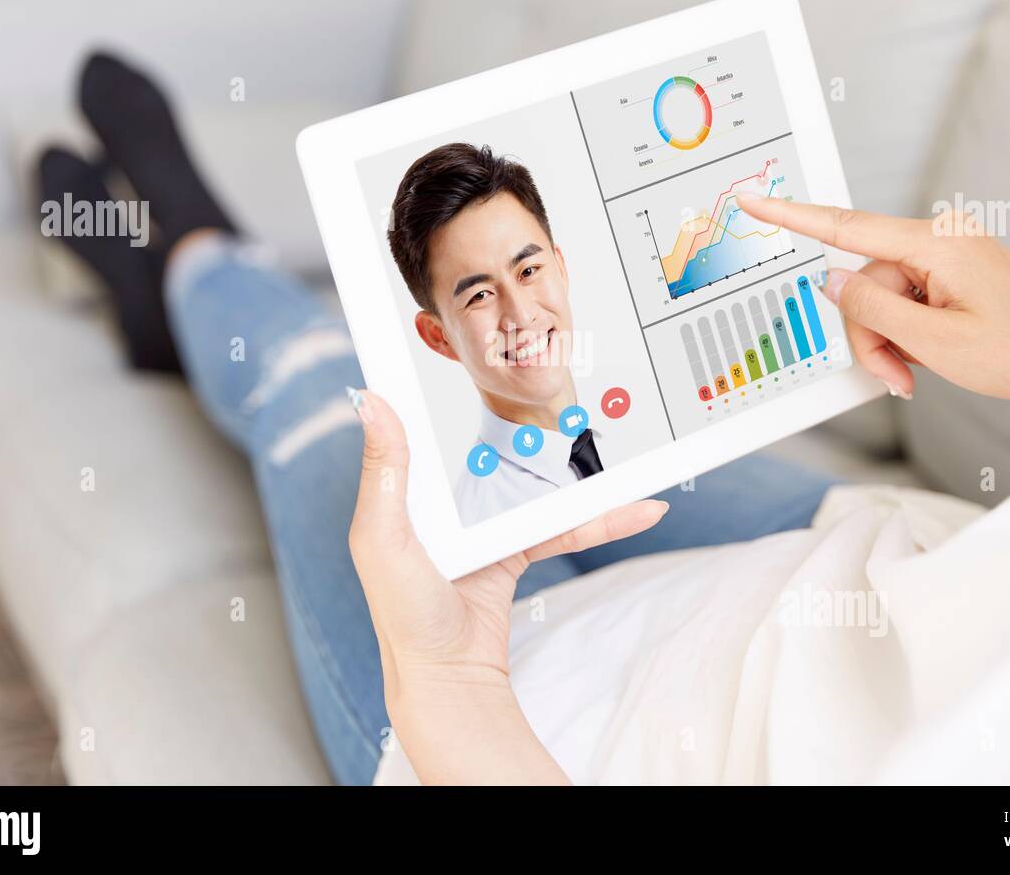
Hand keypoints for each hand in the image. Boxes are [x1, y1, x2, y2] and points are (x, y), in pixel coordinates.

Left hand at [346, 387, 667, 782]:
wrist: (449, 678)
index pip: (423, 421)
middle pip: (496, 443)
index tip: (448, 331)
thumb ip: (385, 471)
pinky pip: (565, 524)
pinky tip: (638, 507)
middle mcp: (447, 501)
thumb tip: (370, 400)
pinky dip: (601, 518)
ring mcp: (486, 523)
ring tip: (622, 443)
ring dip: (583, 467)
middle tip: (561, 369)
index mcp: (409, 491)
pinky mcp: (518, 549)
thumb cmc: (404, 614)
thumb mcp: (383, 538)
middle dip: (531, 409)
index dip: (433, 377)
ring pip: (542, 481)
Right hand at [736, 195, 1009, 475]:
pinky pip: (903, 302)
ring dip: (887, 341)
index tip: (755, 200)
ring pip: (880, 299)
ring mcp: (946, 257)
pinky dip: (904, 335)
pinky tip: (925, 358)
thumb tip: (830, 281)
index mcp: (938, 243)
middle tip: (895, 373)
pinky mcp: (949, 276)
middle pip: (865, 282)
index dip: (794, 216)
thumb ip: (872, 309)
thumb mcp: (933, 340)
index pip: (848, 227)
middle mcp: (940, 240)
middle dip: (870, 332)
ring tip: (913, 373)